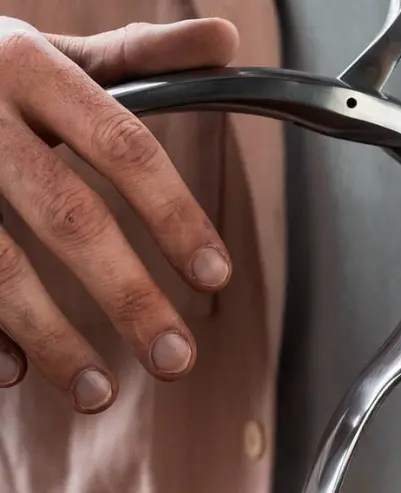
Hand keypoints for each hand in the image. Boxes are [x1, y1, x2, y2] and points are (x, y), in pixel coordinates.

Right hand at [0, 18, 238, 411]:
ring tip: (98, 395)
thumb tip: (229, 40)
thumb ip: (138, 56)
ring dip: (50, 337)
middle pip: (68, 216)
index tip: (216, 276)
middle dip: (128, 296)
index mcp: (30, 67)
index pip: (123, 146)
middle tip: (177, 361)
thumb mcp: (50, 49)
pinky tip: (13, 372)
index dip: (175, 214)